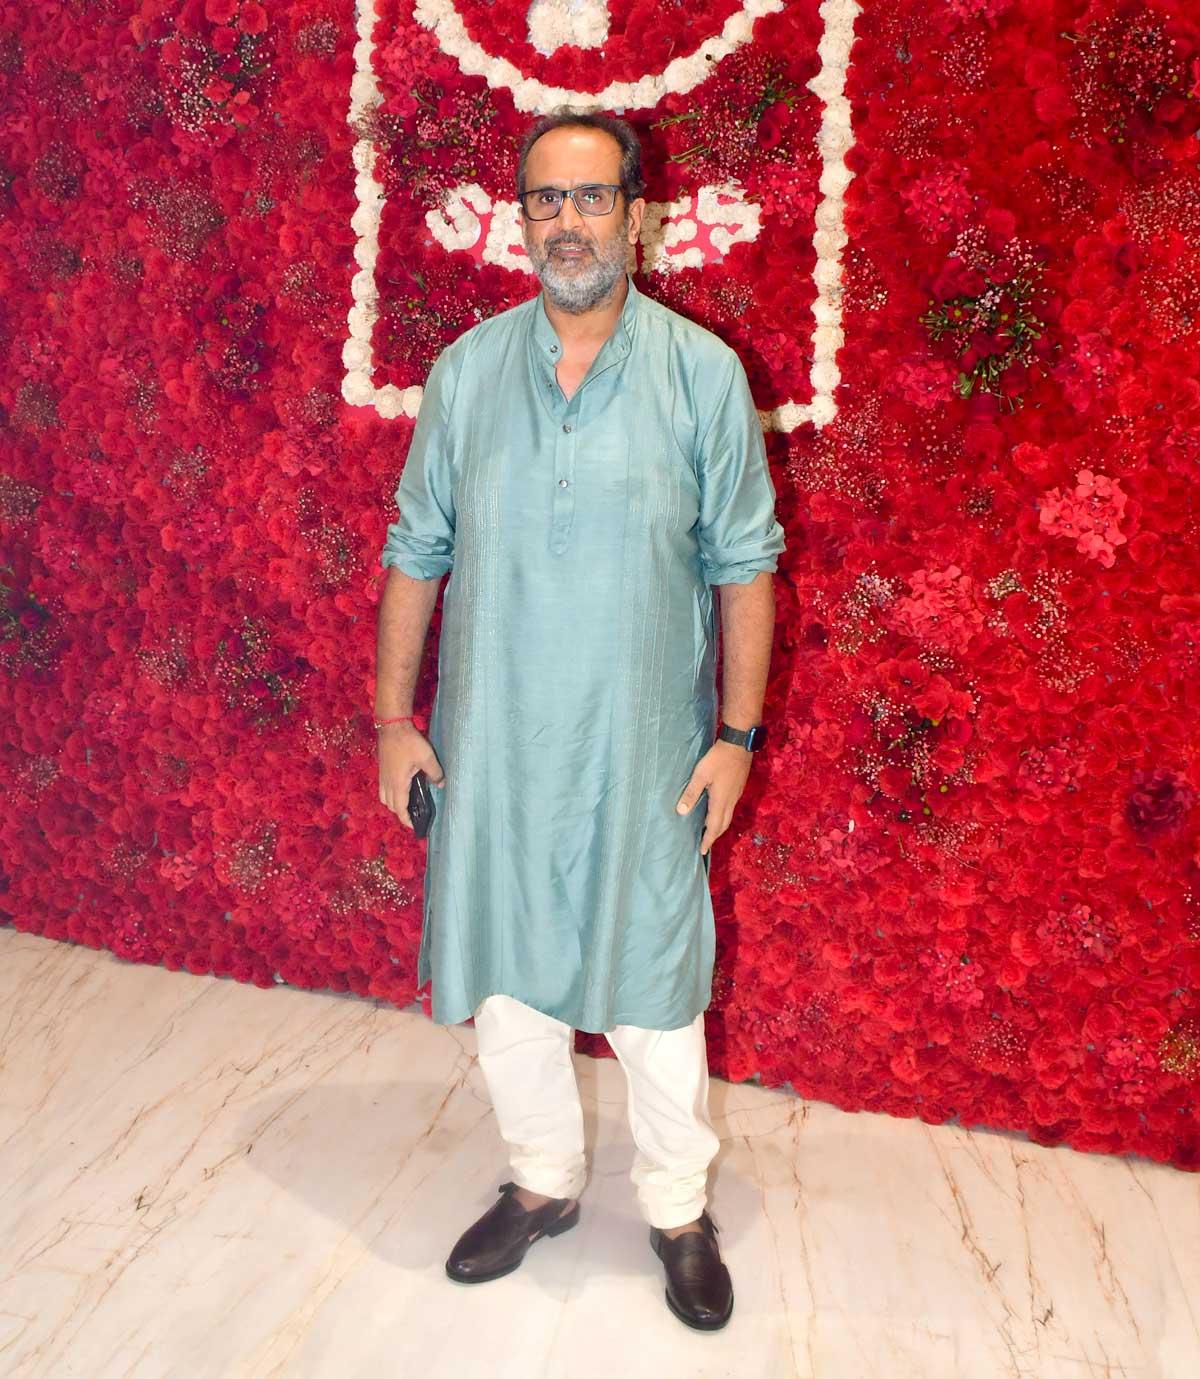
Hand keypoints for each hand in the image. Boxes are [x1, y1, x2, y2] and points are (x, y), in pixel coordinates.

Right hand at [378, 723, 445, 829]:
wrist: (392, 726)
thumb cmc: (408, 742)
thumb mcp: (427, 757)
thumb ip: (435, 773)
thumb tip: (441, 785)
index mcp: (398, 784)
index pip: (400, 808)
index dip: (406, 820)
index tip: (414, 826)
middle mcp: (387, 783)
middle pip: (390, 805)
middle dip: (400, 813)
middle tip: (413, 814)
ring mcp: (383, 775)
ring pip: (385, 797)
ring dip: (394, 803)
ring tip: (407, 803)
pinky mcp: (382, 768)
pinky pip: (384, 788)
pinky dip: (391, 794)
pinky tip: (402, 787)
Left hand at [675, 740, 751, 856]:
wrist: (739, 744)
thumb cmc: (718, 758)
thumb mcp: (701, 774)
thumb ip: (691, 793)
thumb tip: (682, 811)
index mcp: (720, 801)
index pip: (714, 827)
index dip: (708, 840)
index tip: (702, 851)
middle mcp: (730, 801)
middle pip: (723, 825)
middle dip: (714, 836)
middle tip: (705, 844)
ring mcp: (736, 794)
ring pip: (728, 817)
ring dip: (719, 827)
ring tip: (710, 831)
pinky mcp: (738, 787)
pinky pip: (730, 808)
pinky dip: (723, 816)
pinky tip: (717, 811)